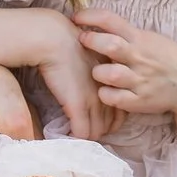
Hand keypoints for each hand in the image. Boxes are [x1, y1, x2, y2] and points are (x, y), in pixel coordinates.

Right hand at [28, 8, 115, 141]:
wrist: (55, 39)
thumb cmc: (70, 43)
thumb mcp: (93, 57)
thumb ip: (98, 74)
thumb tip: (90, 86)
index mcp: (115, 81)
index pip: (121, 110)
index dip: (111, 120)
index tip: (99, 122)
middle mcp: (108, 92)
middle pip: (111, 125)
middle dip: (100, 131)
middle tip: (86, 131)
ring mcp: (94, 100)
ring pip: (97, 132)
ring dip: (86, 136)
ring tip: (75, 135)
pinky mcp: (78, 106)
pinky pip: (82, 133)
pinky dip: (74, 137)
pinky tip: (66, 135)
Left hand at [76, 8, 176, 118]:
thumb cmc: (166, 59)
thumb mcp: (151, 39)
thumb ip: (126, 34)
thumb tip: (96, 25)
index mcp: (140, 38)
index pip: (111, 20)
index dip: (89, 16)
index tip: (76, 18)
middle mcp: (139, 57)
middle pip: (109, 45)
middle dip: (91, 41)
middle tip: (82, 41)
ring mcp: (140, 80)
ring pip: (109, 74)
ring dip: (97, 73)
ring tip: (98, 73)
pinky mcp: (140, 101)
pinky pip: (114, 98)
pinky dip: (105, 95)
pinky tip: (106, 91)